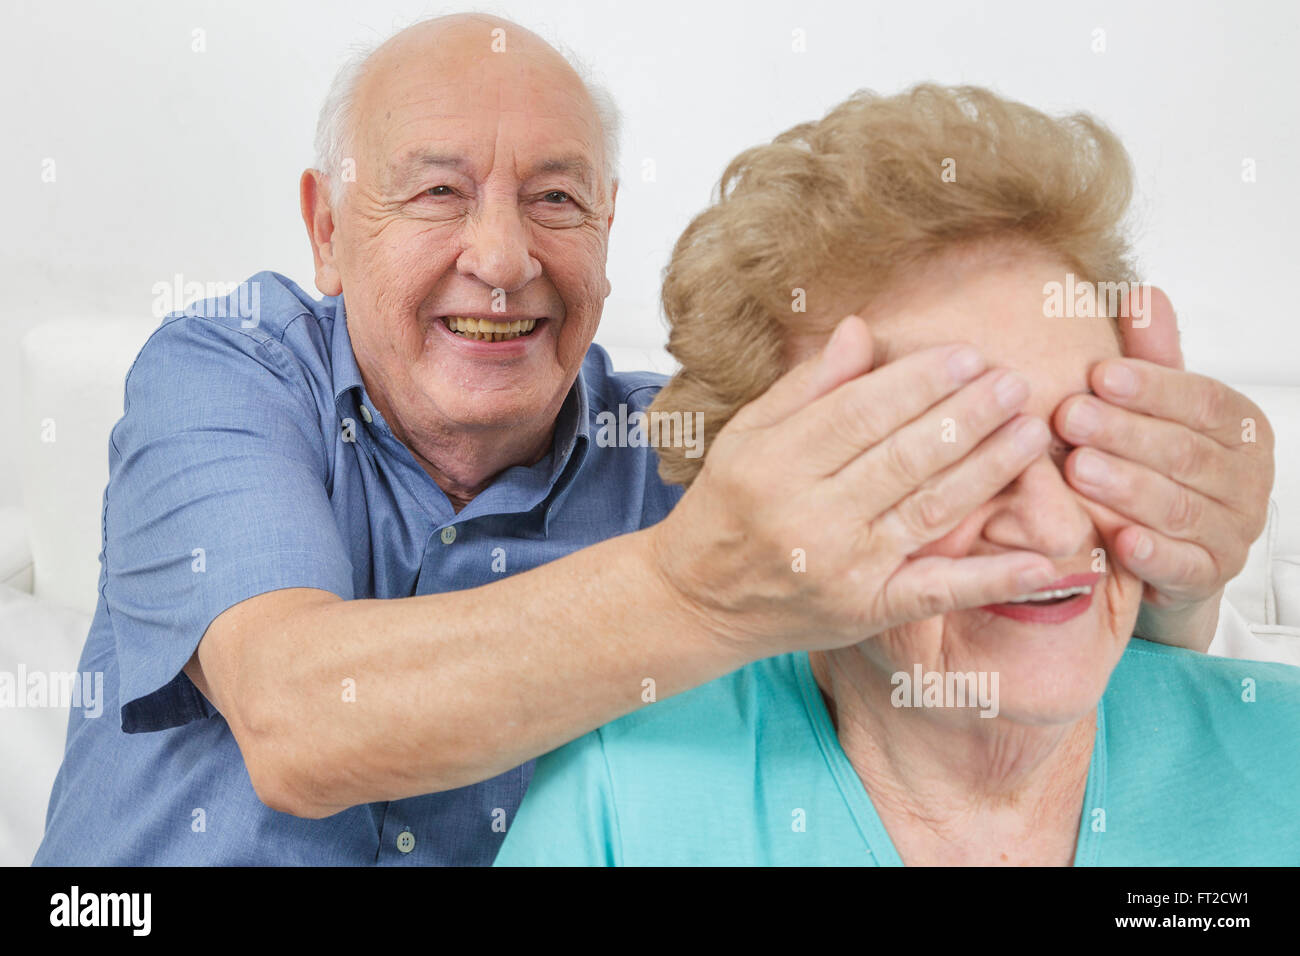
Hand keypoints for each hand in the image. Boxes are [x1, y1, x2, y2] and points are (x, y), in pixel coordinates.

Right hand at [650, 314, 1057, 657]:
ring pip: (929, 508)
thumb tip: (860, 330)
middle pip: (902, 456)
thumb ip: (805, 387)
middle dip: (967, 415)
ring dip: (990, 469)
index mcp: (774, 464)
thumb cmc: (726, 508)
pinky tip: (1045, 558)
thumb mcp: (747, 436)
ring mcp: (843, 568)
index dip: (918, 383)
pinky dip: (994, 577)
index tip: (965, 354)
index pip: (859, 413)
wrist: (700, 601)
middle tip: (1016, 381)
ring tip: (1033, 431)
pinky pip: (939, 591)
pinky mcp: (868, 610)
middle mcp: (808, 516)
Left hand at [1053, 287, 1274, 649]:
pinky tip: (1119, 541)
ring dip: (1126, 488)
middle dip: (1125, 433)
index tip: (1098, 374)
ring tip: (1077, 469)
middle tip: (1069, 418)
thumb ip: (1152, 357)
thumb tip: (1142, 293)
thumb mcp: (1154, 409)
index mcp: (1239, 427)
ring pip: (1178, 507)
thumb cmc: (1156, 464)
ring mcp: (1233, 531)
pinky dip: (1152, 554)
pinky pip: (1183, 566)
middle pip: (1185, 452)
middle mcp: (1247, 478)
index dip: (1151, 387)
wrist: (1169, 550)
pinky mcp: (1209, 577)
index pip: (1200, 400)